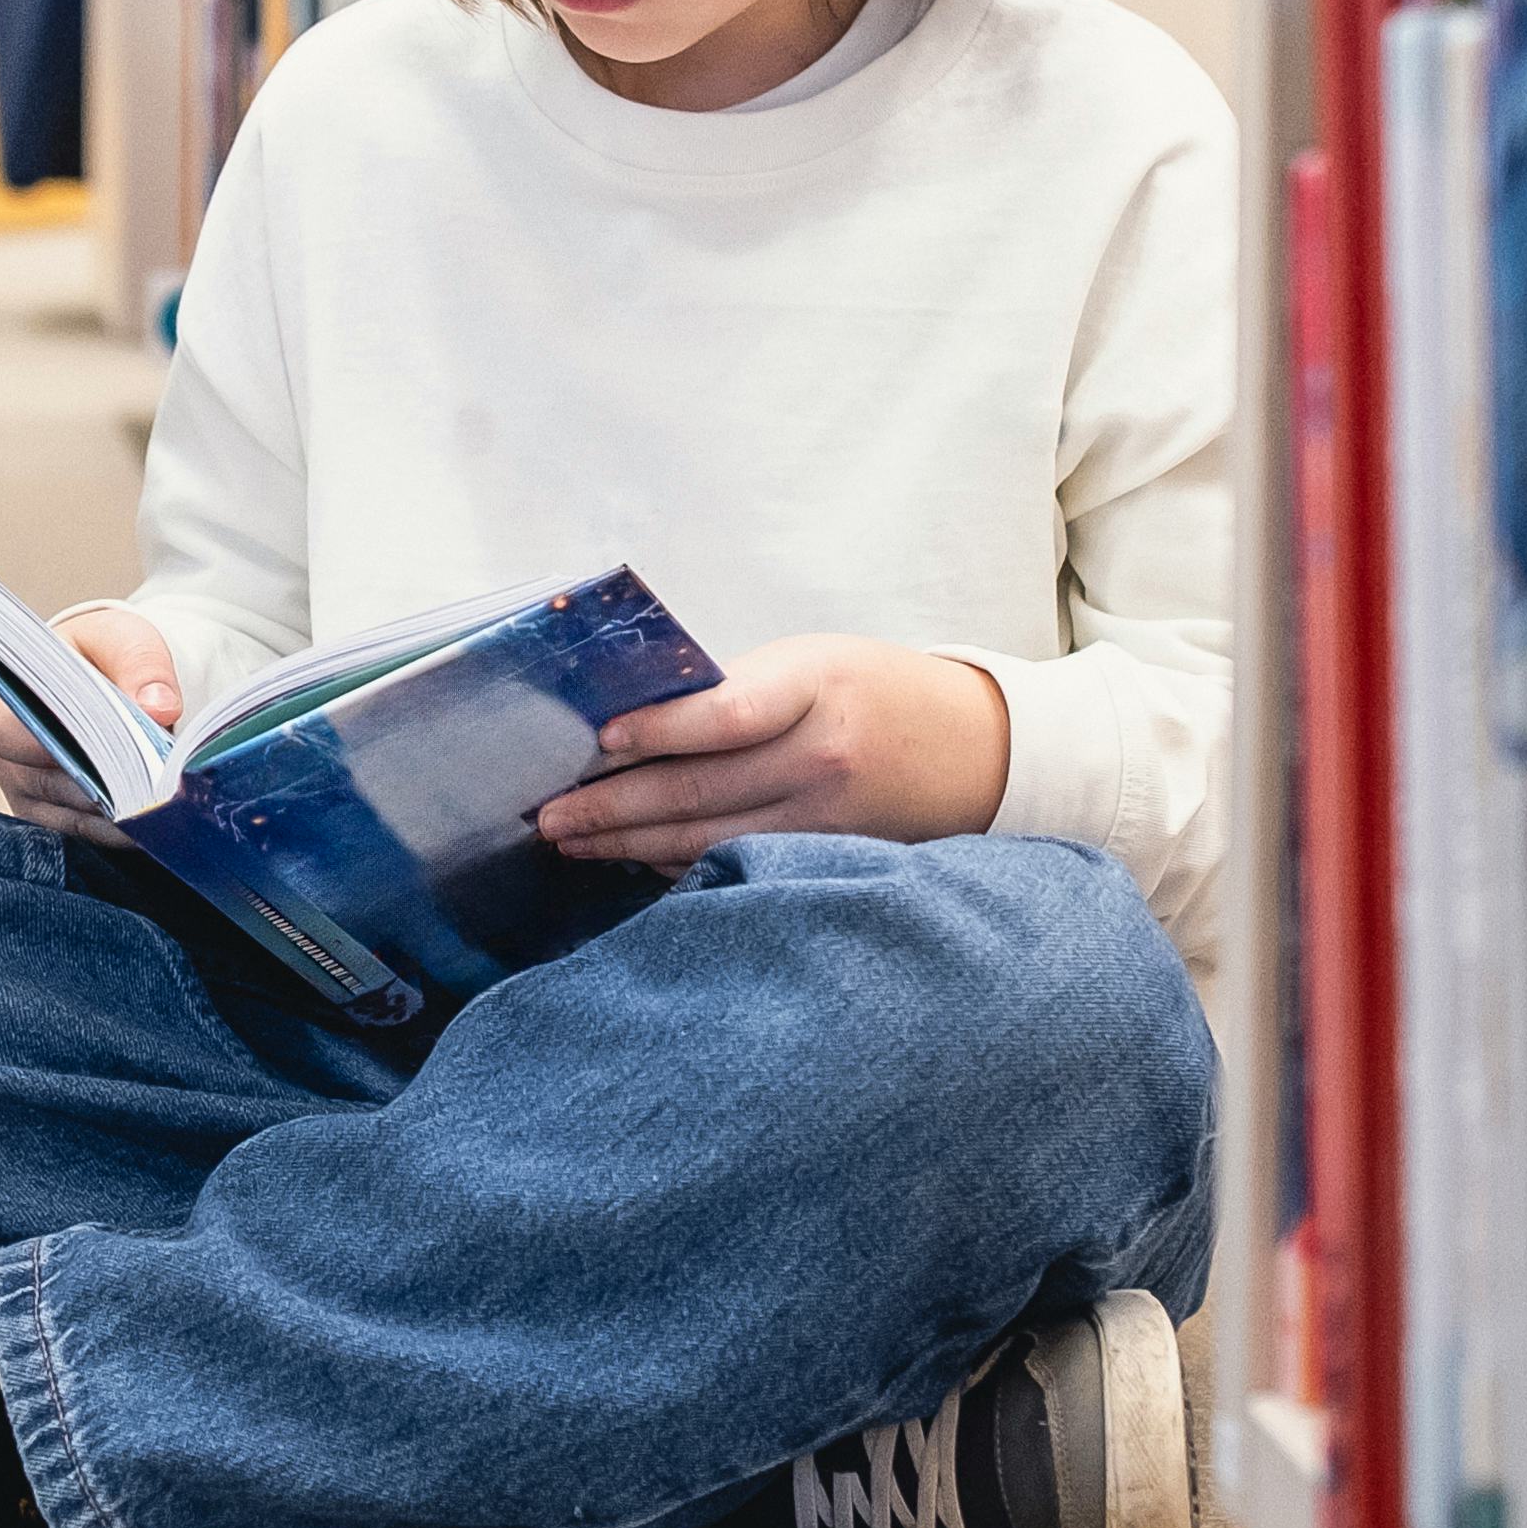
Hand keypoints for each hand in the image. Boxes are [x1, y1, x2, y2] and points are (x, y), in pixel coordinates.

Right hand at [0, 604, 177, 842]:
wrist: (97, 677)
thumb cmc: (100, 654)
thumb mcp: (123, 640)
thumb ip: (142, 666)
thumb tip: (160, 708)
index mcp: (2, 706)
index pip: (24, 737)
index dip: (77, 747)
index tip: (129, 751)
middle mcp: (1, 756)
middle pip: (55, 784)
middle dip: (109, 784)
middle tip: (158, 785)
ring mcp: (20, 792)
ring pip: (71, 816)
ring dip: (116, 812)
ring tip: (160, 803)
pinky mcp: (44, 817)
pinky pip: (80, 835)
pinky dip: (115, 830)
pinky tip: (149, 822)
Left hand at [536, 634, 1011, 866]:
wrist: (977, 751)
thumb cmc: (876, 692)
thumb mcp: (814, 664)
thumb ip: (735, 690)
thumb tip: (632, 720)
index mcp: (816, 687)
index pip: (726, 714)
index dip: (657, 730)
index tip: (597, 741)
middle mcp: (821, 757)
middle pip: (701, 789)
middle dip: (613, 805)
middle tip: (549, 816)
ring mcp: (827, 818)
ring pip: (710, 838)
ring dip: (631, 842)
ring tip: (573, 842)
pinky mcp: (827, 859)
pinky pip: (739, 863)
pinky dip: (680, 862)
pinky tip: (634, 860)